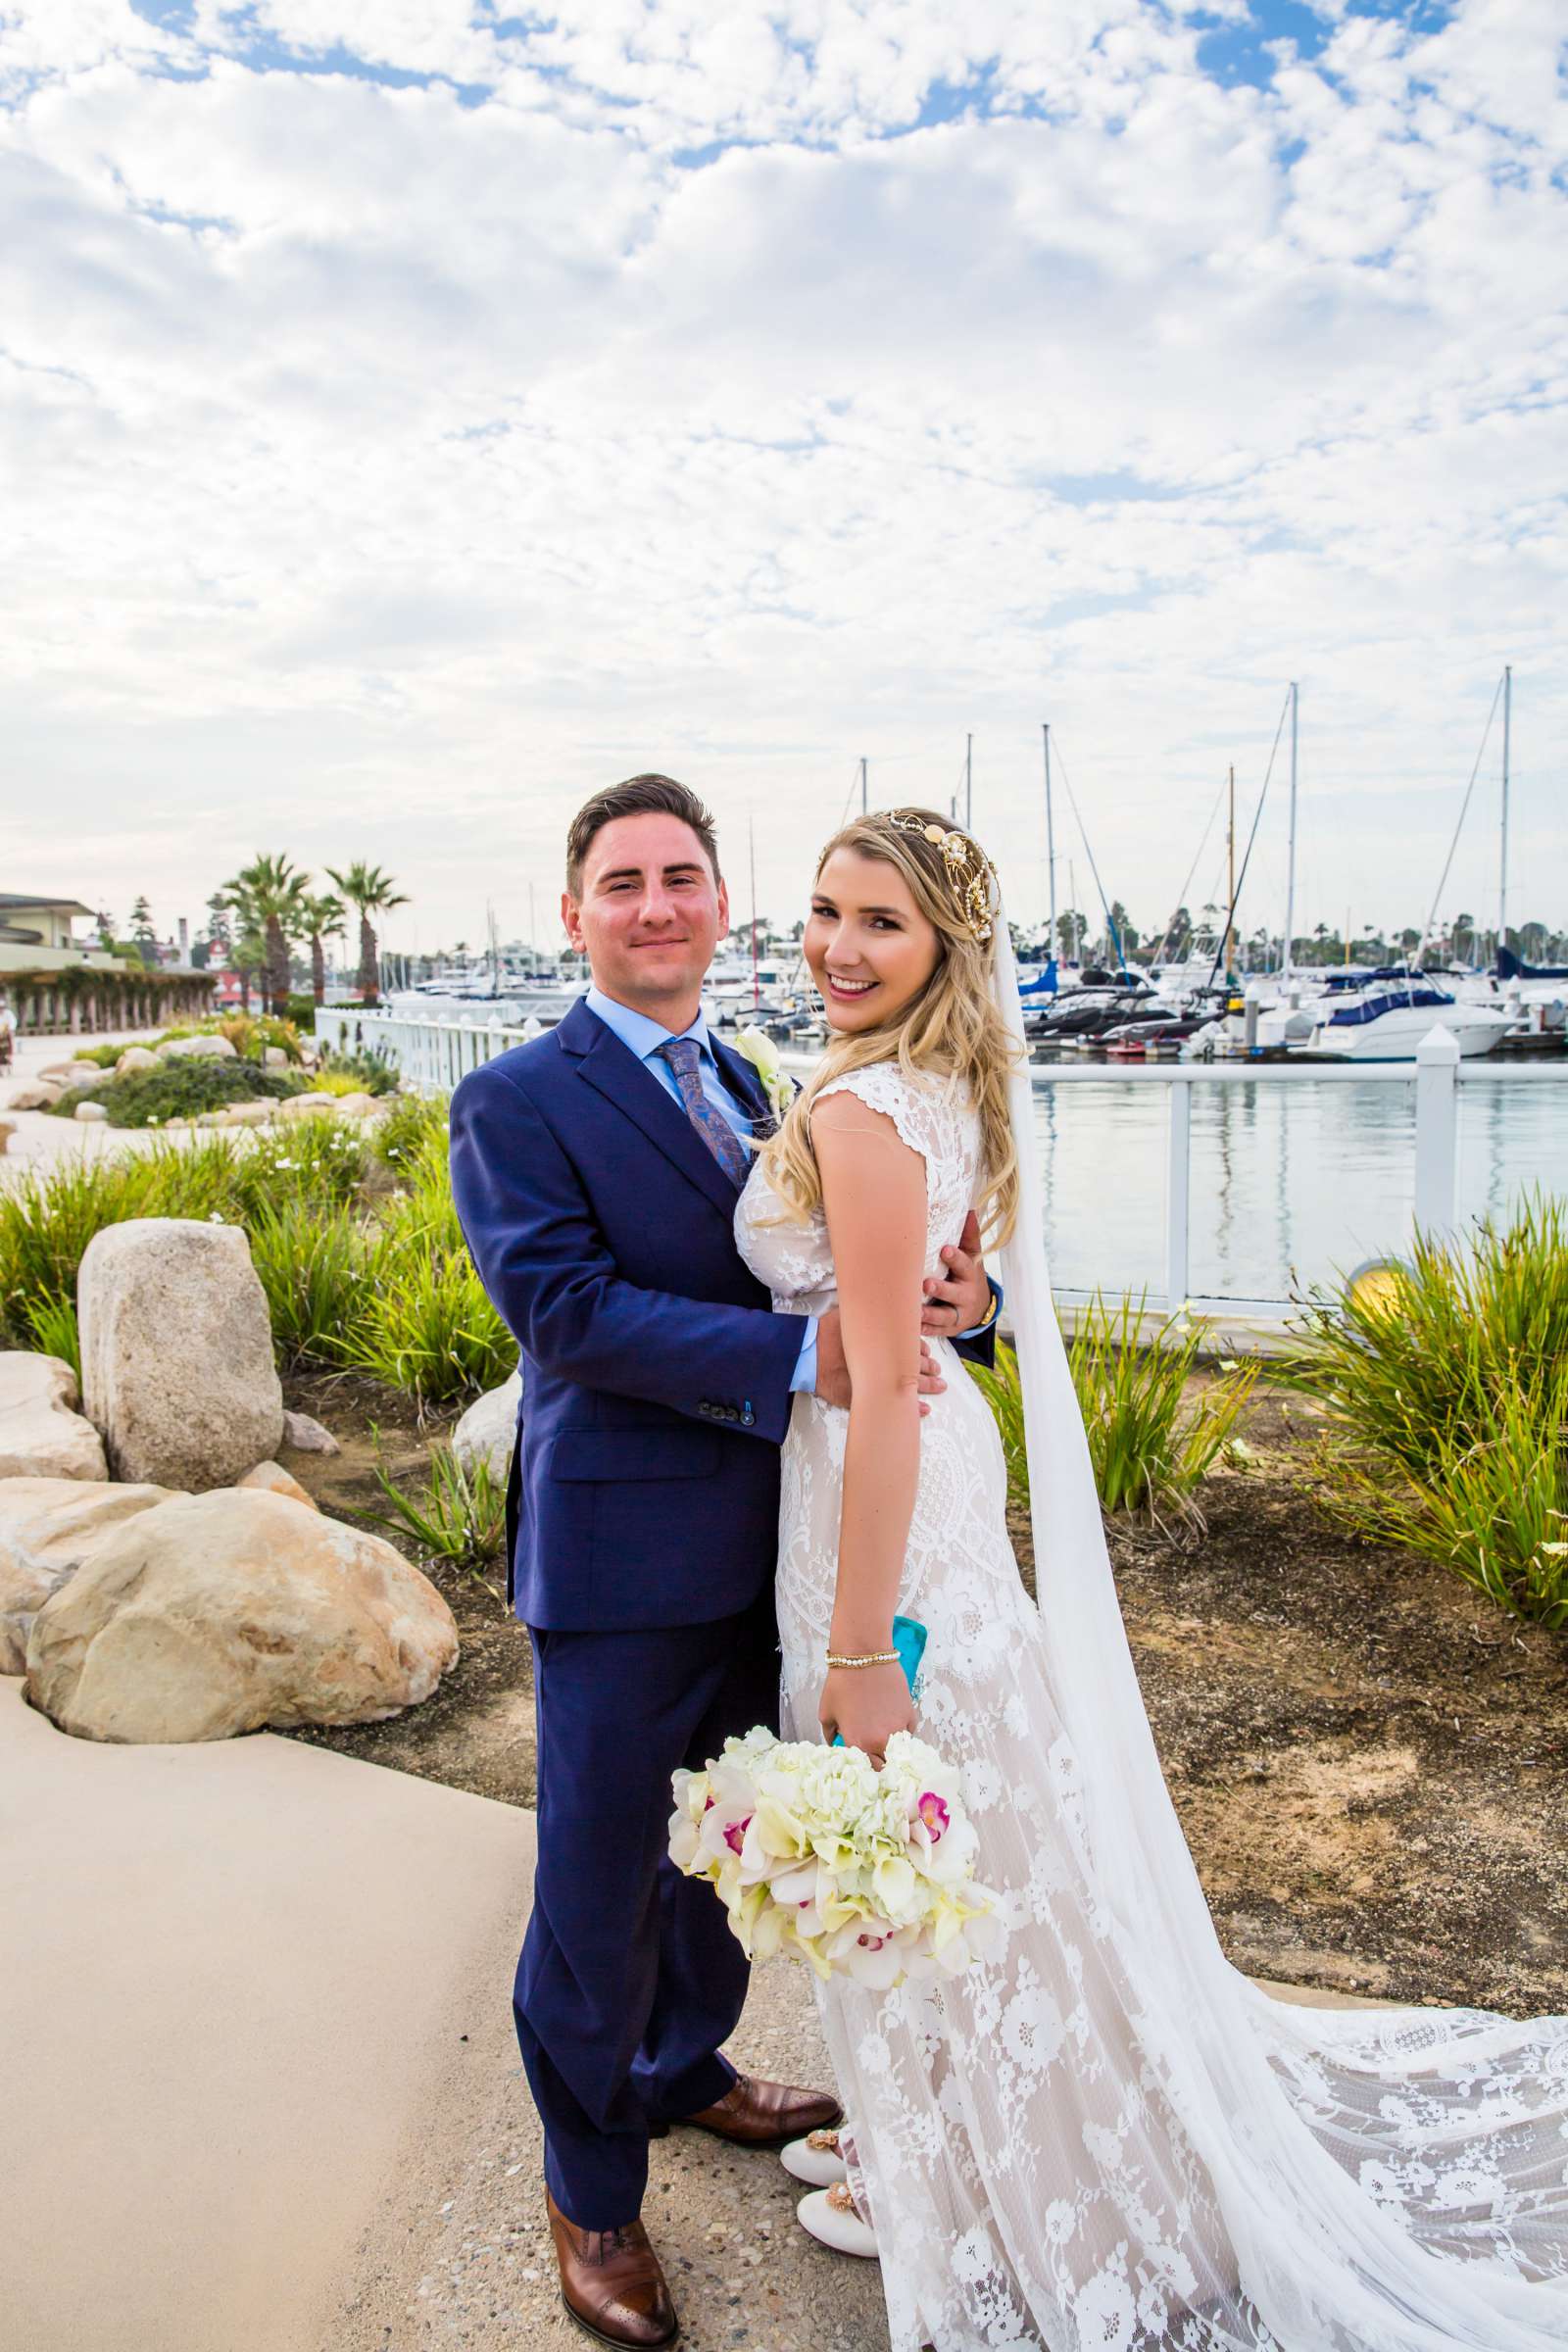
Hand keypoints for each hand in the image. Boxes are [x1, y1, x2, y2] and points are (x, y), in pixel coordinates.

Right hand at [814, 1306, 944, 1415]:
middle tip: (938, 1372)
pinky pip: (895, 1404)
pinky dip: (911, 1407)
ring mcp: (879, 1381)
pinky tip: (923, 1410)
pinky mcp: (869, 1397)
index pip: (912, 1346)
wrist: (810, 1354)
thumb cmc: (829, 1334)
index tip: (928, 1353)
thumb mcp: (851, 1314)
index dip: (922, 1350)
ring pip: (911, 1385)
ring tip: (939, 1386)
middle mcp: (887, 1362)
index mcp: (885, 1342)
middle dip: (929, 1369)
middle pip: (916, 1366)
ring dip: (927, 1386)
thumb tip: (880, 1295)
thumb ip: (869, 1311)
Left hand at [818, 1660, 915, 1765]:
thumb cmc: (840, 1683)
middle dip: (880, 1761)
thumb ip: (831, 1735)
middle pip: (886, 1764)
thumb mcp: (826, 1712)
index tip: (864, 1763)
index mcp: (858, 1743)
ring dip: (892, 1747)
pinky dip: (902, 1731)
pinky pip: (908, 1732)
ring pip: (899, 1751)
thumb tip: (837, 1743)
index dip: (866, 1768)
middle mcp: (880, 1741)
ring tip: (884, 1735)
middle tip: (874, 1751)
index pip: (868, 1770)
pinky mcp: (910, 1715)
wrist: (863, 1656)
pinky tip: (891, 1720)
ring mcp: (898, 1729)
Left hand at [921, 1209, 989, 1338]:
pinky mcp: (947, 1329)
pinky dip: (924, 1331)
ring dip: (930, 1315)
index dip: (955, 1258)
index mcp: (969, 1274)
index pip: (964, 1264)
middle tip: (927, 1283)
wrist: (979, 1309)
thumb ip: (969, 1235)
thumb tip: (968, 1206)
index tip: (945, 1250)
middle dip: (941, 1288)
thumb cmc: (968, 1275)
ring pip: (944, 1317)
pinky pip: (935, 1332)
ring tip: (916, 1311)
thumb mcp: (972, 1256)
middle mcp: (964, 1295)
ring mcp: (956, 1314)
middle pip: (953, 1293)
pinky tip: (912, 1329)